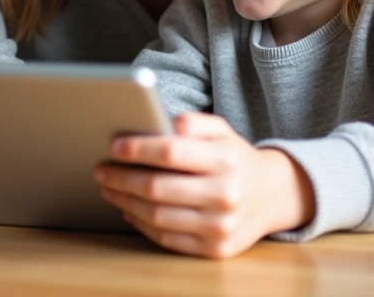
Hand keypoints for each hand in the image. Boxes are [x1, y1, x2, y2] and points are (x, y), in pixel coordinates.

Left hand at [94, 113, 315, 258]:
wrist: (273, 195)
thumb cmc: (235, 158)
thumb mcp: (222, 130)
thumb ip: (194, 122)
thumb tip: (164, 122)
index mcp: (226, 160)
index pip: (172, 152)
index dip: (138, 149)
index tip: (114, 146)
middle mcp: (226, 195)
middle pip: (158, 188)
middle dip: (121, 178)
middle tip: (100, 170)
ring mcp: (221, 227)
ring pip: (158, 216)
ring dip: (125, 202)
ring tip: (108, 189)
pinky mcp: (215, 250)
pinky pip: (167, 238)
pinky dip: (142, 224)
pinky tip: (128, 210)